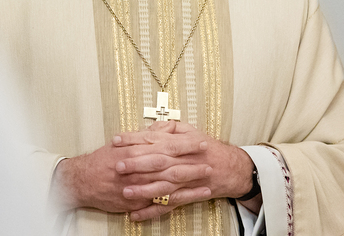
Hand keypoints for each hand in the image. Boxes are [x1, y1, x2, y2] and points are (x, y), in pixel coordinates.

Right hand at [51, 120, 212, 214]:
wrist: (83, 181)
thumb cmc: (102, 161)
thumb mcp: (122, 142)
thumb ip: (144, 136)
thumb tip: (163, 128)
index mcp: (137, 151)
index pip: (166, 146)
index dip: (185, 144)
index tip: (199, 141)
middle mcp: (140, 169)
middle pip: (171, 165)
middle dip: (192, 162)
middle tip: (209, 159)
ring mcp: (140, 187)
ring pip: (171, 184)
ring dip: (191, 181)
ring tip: (208, 178)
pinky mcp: (139, 202)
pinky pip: (163, 202)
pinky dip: (181, 199)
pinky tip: (194, 196)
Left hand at [113, 121, 256, 221]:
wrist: (227, 167)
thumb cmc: (205, 147)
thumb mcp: (187, 130)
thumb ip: (167, 129)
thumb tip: (149, 127)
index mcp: (177, 144)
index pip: (151, 140)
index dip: (133, 140)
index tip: (116, 140)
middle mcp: (179, 162)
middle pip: (156, 162)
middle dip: (136, 165)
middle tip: (118, 166)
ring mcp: (182, 182)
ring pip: (161, 186)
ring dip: (143, 190)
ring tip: (125, 192)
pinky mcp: (183, 197)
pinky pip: (166, 206)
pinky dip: (151, 212)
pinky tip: (135, 215)